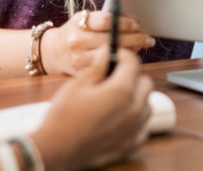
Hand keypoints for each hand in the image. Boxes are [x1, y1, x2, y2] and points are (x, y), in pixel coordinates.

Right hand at [29, 48, 152, 170]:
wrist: (56, 150)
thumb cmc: (63, 117)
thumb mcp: (78, 84)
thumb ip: (98, 66)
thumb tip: (107, 52)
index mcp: (122, 90)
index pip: (133, 62)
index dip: (122, 55)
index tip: (113, 56)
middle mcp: (134, 109)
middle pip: (145, 82)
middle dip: (132, 76)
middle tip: (113, 77)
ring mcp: (134, 128)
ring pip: (146, 104)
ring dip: (136, 98)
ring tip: (114, 98)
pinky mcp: (131, 144)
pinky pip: (142, 126)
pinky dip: (134, 120)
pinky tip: (118, 118)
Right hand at [41, 10, 154, 74]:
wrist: (53, 52)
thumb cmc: (73, 33)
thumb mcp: (82, 19)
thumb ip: (102, 19)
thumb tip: (131, 22)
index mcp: (79, 24)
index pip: (107, 21)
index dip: (125, 23)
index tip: (136, 24)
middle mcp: (78, 42)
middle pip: (113, 40)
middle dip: (135, 39)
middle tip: (147, 39)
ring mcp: (80, 60)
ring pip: (113, 57)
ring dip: (131, 53)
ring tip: (141, 48)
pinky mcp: (83, 75)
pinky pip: (108, 70)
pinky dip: (120, 65)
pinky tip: (128, 61)